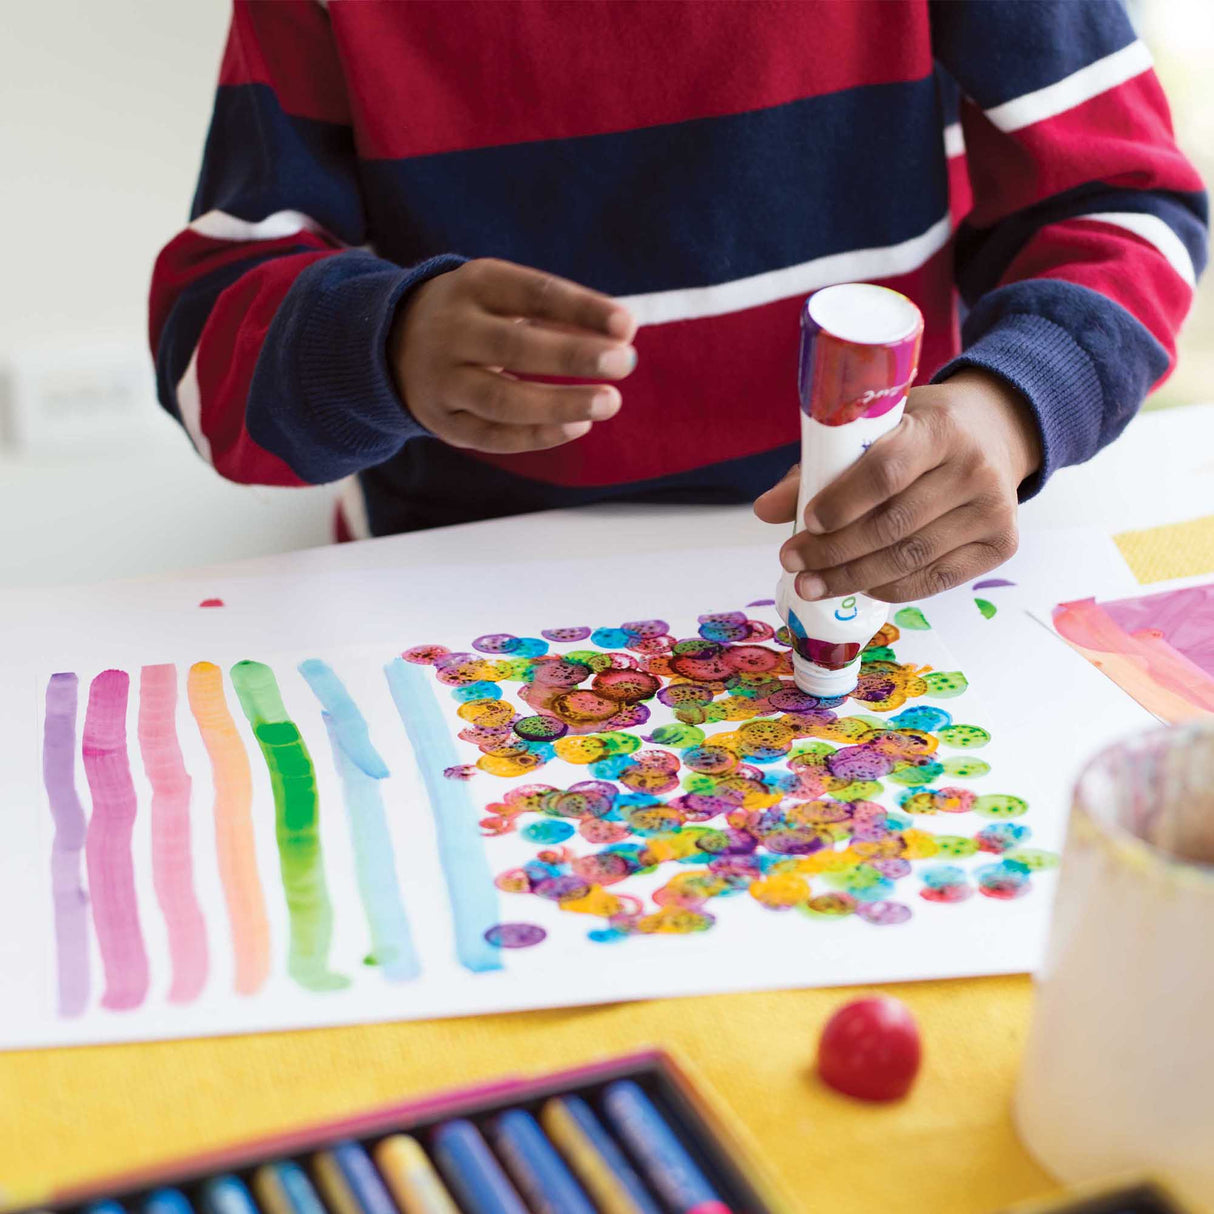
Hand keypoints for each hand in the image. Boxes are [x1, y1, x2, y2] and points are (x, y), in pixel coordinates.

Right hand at [390, 258, 637, 452]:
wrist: (394, 341)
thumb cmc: (478, 315)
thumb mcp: (505, 295)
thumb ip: (559, 313)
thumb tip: (621, 335)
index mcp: (473, 286)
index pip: (532, 293)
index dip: (581, 309)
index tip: (627, 325)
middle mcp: (451, 331)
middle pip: (513, 346)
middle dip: (573, 355)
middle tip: (625, 363)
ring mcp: (442, 380)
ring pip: (501, 399)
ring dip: (559, 404)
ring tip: (609, 403)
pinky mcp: (442, 421)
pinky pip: (491, 436)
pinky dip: (537, 436)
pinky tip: (578, 427)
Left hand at [754, 369, 1042, 602]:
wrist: (994, 432)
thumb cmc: (918, 430)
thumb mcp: (874, 429)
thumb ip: (820, 468)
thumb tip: (764, 511)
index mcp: (940, 428)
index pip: (886, 473)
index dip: (843, 502)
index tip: (808, 522)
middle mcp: (975, 468)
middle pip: (893, 524)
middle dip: (834, 552)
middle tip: (793, 564)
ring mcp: (994, 509)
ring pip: (911, 557)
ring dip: (853, 578)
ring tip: (812, 585)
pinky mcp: (1002, 543)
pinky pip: (936, 578)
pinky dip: (891, 587)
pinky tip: (860, 588)